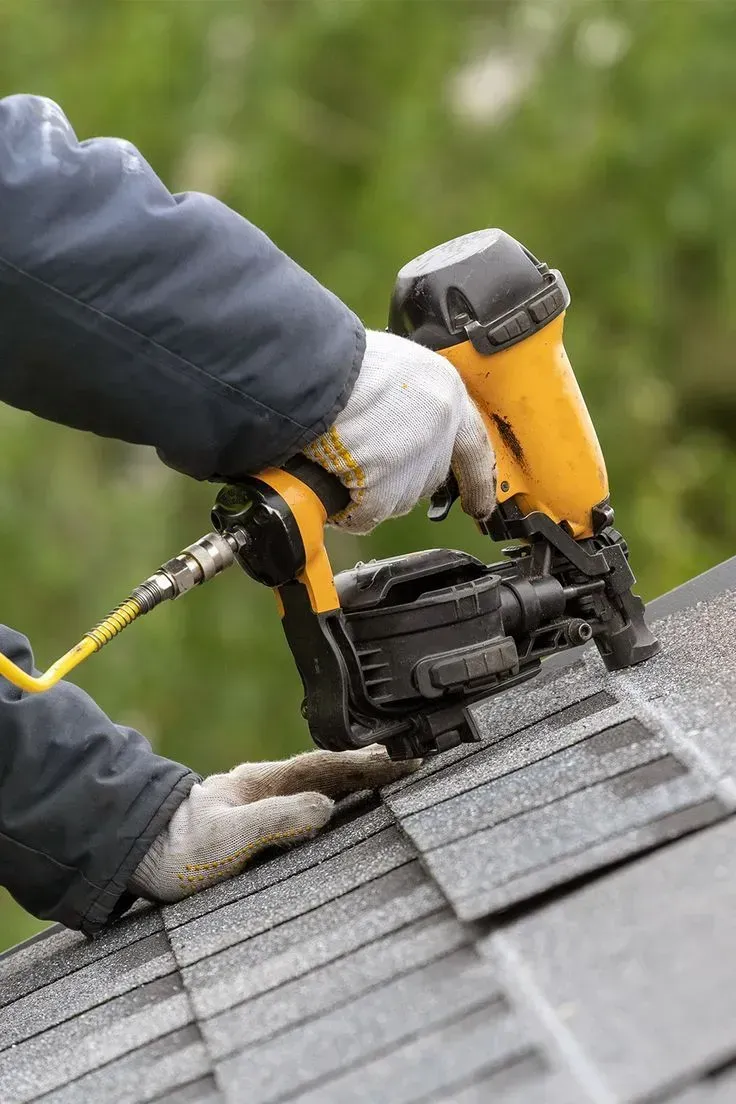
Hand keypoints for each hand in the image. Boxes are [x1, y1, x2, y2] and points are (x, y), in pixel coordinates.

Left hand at [128, 746, 417, 902]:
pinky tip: (347, 808)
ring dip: (357, 781)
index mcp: (264, 782)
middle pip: (330, 770)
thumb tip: (325, 808)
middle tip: (413, 761)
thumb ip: (276, 821)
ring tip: (392, 778)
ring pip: (321, 785)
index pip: (328, 766)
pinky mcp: (257, 824)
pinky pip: (308, 804)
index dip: (368, 764)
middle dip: (372, 766)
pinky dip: (336, 799)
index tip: (404, 760)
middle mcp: (267, 787)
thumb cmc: (176, 850)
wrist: (136, 857)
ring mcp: (262, 803)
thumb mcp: (228, 837)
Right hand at [303, 329, 495, 533]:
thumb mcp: (395, 365)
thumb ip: (410, 397)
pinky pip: (367, 514)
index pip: (474, 446)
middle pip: (427, 477)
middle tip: (363, 462)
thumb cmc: (342, 360)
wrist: (315, 370)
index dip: (477, 479)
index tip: (482, 503)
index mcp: (445, 392)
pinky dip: (347, 508)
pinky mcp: (385, 486)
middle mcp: (440, 428)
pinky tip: (331, 483)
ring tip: (338, 459)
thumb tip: (399, 422)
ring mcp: (415, 460)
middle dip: (397, 478)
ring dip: (368, 492)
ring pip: (397, 499)